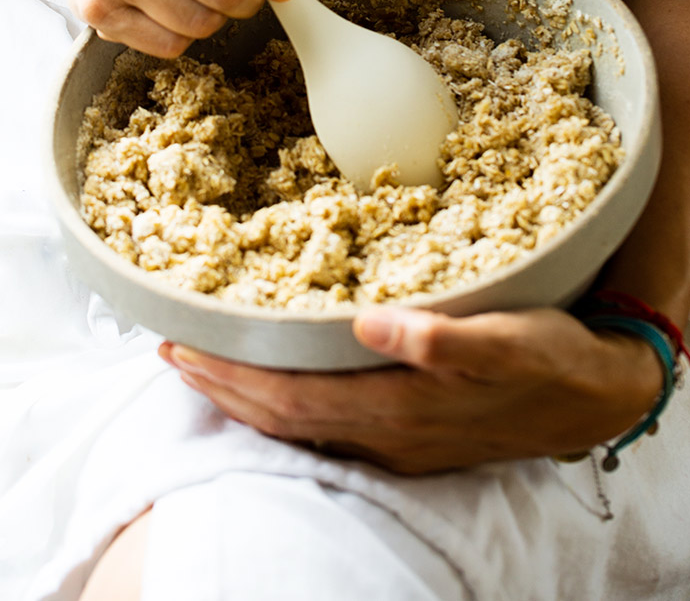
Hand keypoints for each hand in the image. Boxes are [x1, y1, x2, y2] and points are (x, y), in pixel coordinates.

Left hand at [159, 306, 663, 473]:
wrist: (595, 394)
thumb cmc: (550, 359)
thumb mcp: (511, 338)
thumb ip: (445, 337)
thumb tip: (372, 324)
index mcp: (398, 407)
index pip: (288, 399)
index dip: (230, 378)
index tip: (180, 347)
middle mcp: (387, 433)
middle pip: (280, 418)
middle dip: (220, 388)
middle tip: (169, 353)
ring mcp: (397, 440)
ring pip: (299, 425)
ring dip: (245, 398)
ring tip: (205, 367)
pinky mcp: (410, 432)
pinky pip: (324, 423)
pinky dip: (283, 404)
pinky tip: (276, 384)